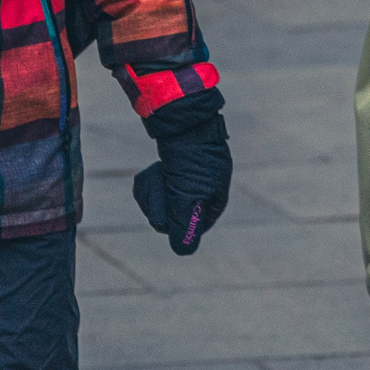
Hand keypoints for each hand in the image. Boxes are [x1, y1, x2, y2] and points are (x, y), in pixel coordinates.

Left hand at [135, 90, 231, 255]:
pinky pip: (163, 186)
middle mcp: (206, 193)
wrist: (182, 118)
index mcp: (214, 202)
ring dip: (156, 190)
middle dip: (162, 202)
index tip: (168, 200)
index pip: (190, 229)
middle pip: (174, 215)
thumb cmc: (189, 157)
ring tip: (159, 171)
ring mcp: (193, 180)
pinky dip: (155, 180)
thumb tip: (182, 251)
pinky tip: (157, 168)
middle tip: (162, 180)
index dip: (173, 218)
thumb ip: (183, 224)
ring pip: (166, 201)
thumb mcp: (185, 192)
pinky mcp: (180, 169)